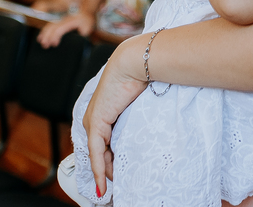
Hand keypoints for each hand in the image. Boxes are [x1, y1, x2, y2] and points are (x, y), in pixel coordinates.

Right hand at [38, 10, 94, 47]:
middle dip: (47, 35)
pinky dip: (46, 31)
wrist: (87, 13)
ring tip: (41, 41)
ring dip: (45, 33)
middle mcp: (65, 20)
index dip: (55, 36)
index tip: (54, 44)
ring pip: (51, 25)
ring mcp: (62, 20)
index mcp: (71, 21)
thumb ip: (83, 33)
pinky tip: (42, 37)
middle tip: (44, 45)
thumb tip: (80, 35)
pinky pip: (51, 25)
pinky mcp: (60, 22)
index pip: (60, 29)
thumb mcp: (88, 28)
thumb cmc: (87, 22)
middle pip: (53, 27)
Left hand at [83, 35, 148, 194]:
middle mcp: (95, 117)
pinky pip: (96, 154)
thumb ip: (143, 112)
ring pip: (98, 155)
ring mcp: (93, 120)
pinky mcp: (96, 124)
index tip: (120, 173)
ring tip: (111, 190)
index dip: (111, 159)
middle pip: (100, 151)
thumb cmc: (145, 74)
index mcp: (105, 110)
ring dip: (104, 174)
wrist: (136, 62)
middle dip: (108, 170)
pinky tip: (103, 185)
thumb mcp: (144, 98)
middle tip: (118, 185)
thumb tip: (159, 119)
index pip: (105, 142)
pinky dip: (99, 171)